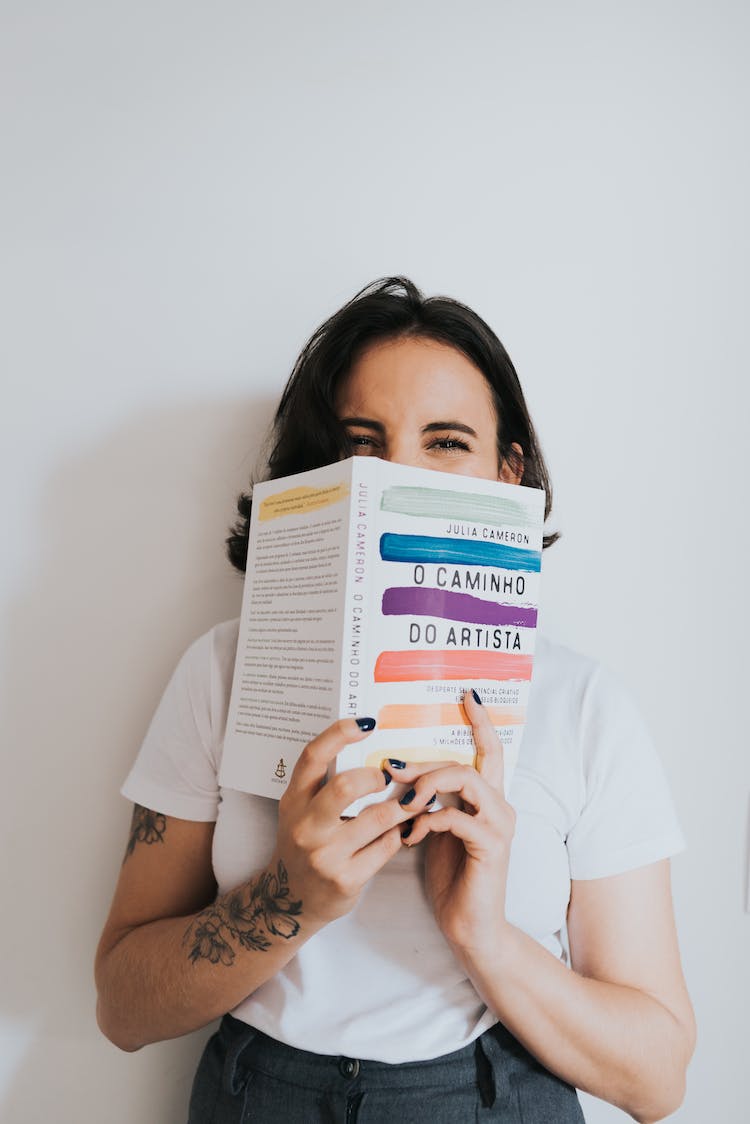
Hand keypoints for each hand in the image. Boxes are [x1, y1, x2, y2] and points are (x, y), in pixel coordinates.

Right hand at [271, 717, 413, 929]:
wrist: (289, 901)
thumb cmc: (304, 843)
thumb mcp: (302, 810)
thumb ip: (324, 783)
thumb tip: (371, 746)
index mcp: (293, 801)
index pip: (312, 757)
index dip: (340, 733)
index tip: (366, 722)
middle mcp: (305, 827)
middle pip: (345, 786)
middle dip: (377, 776)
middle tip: (391, 775)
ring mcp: (325, 856)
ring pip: (378, 818)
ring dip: (403, 805)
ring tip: (416, 798)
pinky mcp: (346, 879)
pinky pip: (386, 846)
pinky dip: (399, 834)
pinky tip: (403, 828)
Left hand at [394, 690, 515, 955]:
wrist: (471, 928)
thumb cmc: (451, 878)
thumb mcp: (434, 830)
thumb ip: (427, 800)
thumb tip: (396, 769)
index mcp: (488, 799)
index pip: (489, 750)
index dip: (480, 721)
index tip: (465, 694)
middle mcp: (500, 806)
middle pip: (466, 762)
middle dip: (425, 762)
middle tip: (392, 768)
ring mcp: (499, 826)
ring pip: (464, 781)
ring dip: (426, 786)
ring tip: (402, 802)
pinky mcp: (492, 848)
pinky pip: (457, 818)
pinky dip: (428, 821)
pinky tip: (411, 837)